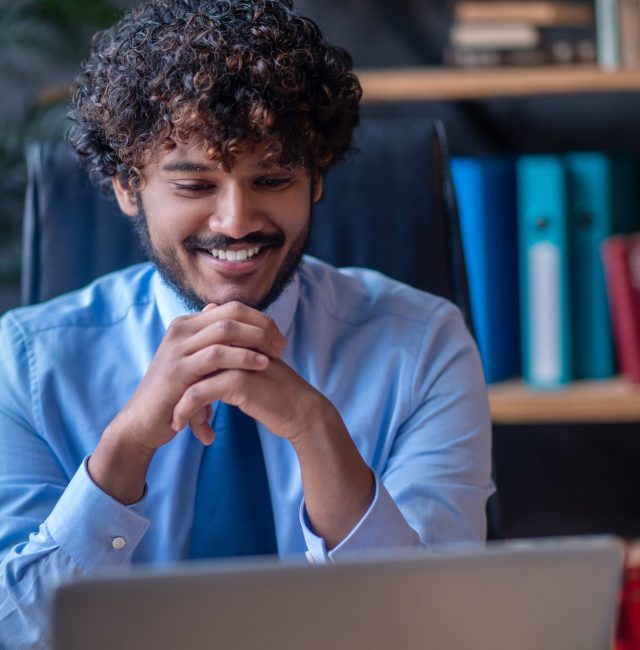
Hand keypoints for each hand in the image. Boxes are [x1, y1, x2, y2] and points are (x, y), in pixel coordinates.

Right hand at [89, 301, 284, 503]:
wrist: (142, 423)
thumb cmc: (175, 394)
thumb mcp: (194, 362)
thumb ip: (210, 341)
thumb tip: (226, 316)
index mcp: (188, 324)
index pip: (232, 307)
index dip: (260, 319)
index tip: (278, 338)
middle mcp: (181, 329)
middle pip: (232, 313)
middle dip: (263, 327)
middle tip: (281, 346)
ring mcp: (177, 348)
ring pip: (226, 329)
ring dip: (256, 339)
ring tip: (275, 355)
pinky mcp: (178, 370)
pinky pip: (217, 355)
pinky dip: (243, 357)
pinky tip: (261, 365)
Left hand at [171, 355, 329, 443]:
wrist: (302, 412)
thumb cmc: (277, 392)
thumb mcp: (252, 368)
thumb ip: (231, 358)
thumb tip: (206, 361)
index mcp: (240, 336)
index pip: (198, 347)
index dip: (186, 369)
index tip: (176, 390)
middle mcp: (236, 342)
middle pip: (191, 357)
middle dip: (176, 384)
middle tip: (169, 404)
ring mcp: (236, 359)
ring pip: (191, 375)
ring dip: (177, 400)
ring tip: (174, 419)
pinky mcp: (238, 381)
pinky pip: (198, 394)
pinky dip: (184, 410)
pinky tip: (180, 425)